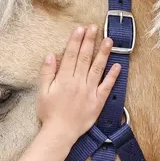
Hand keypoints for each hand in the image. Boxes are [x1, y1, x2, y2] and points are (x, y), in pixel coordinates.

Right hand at [37, 25, 120, 141]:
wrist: (60, 133)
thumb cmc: (49, 113)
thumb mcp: (42, 92)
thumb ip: (46, 73)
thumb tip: (50, 55)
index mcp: (64, 79)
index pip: (71, 55)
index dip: (76, 41)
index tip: (80, 29)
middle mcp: (78, 82)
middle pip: (85, 58)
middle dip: (90, 41)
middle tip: (94, 27)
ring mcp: (89, 92)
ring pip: (97, 68)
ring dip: (103, 53)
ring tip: (108, 40)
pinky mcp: (98, 102)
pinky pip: (107, 86)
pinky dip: (113, 76)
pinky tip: (117, 65)